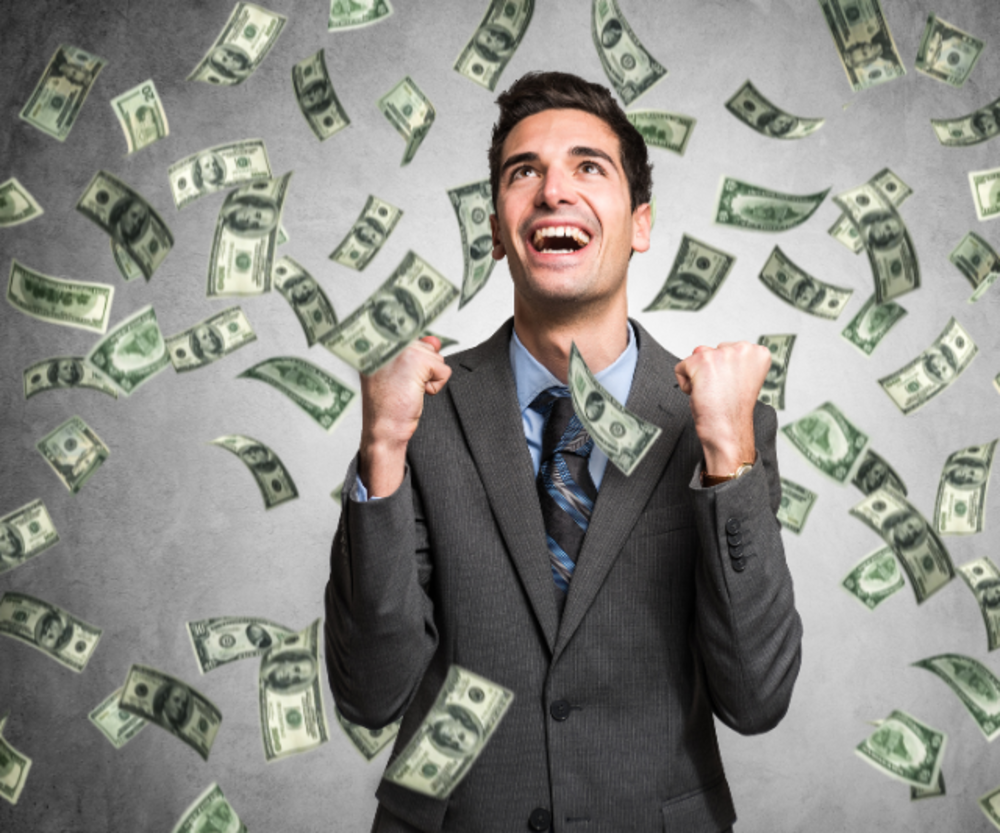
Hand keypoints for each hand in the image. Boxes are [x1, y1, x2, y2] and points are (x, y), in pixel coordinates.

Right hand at [359, 336, 451, 495]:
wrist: (383, 428)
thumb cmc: (386, 404)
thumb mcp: (400, 372)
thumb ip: (416, 352)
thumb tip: (435, 341)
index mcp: (378, 343)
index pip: (412, 338)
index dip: (414, 360)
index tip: (401, 377)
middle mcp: (388, 342)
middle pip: (426, 348)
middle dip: (422, 370)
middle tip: (402, 385)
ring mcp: (402, 349)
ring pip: (436, 358)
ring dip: (427, 378)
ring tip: (406, 389)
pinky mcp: (417, 361)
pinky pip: (443, 370)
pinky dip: (435, 386)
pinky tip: (415, 393)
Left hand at [674, 341, 770, 475]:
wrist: (728, 431)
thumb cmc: (732, 411)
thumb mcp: (738, 378)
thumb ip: (727, 359)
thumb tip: (700, 350)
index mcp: (757, 352)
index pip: (727, 349)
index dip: (724, 371)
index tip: (732, 386)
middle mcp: (743, 349)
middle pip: (711, 351)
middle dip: (710, 371)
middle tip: (722, 391)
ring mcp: (723, 353)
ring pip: (696, 358)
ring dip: (698, 377)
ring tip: (712, 393)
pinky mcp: (703, 361)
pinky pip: (680, 368)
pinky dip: (685, 384)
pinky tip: (701, 394)